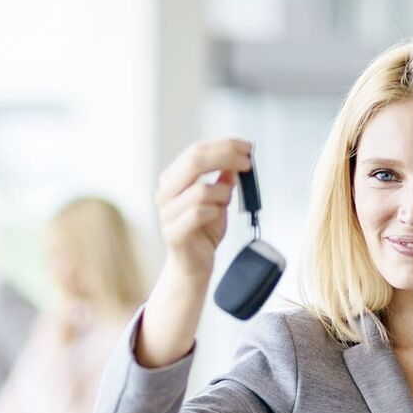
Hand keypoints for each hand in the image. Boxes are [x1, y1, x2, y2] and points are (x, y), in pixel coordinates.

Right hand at [135, 139, 252, 367]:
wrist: (194, 266)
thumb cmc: (204, 231)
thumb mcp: (219, 199)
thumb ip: (223, 178)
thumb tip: (237, 159)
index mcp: (172, 179)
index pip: (196, 151)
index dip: (224, 146)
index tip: (247, 147)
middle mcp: (165, 193)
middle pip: (194, 161)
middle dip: (226, 157)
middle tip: (248, 162)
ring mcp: (166, 214)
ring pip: (201, 190)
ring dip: (223, 194)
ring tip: (226, 203)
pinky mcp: (173, 233)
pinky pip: (200, 213)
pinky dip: (216, 212)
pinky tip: (218, 217)